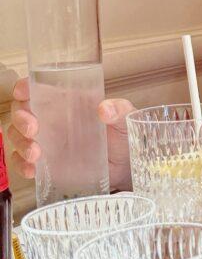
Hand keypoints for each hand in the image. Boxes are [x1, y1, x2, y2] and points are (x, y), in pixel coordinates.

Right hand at [8, 77, 135, 191]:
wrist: (126, 166)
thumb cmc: (123, 136)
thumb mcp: (126, 118)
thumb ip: (120, 110)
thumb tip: (104, 109)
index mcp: (68, 101)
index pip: (38, 88)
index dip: (25, 88)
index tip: (23, 93)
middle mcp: (52, 119)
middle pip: (22, 112)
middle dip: (20, 119)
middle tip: (32, 129)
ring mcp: (47, 141)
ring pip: (18, 136)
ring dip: (20, 143)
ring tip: (36, 154)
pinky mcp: (47, 163)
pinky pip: (23, 162)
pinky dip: (21, 165)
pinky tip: (32, 170)